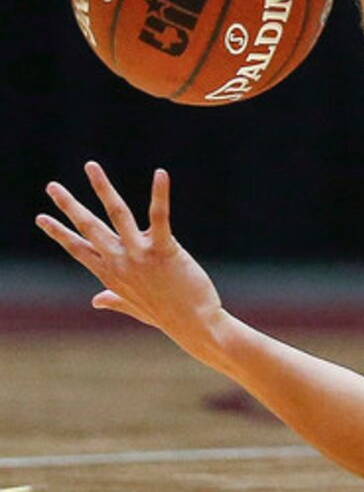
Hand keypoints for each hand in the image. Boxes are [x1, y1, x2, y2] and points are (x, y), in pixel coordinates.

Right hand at [37, 164, 225, 349]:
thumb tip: (96, 299)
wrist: (194, 325)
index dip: (59, 233)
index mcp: (111, 273)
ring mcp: (140, 255)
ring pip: (116, 214)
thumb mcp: (133, 306)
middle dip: (68, 206)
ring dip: (102, 188)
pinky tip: (160, 172)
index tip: (40, 217)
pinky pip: (160, 216)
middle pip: (88, 228)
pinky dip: (160, 193)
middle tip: (51, 186)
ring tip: (90, 167)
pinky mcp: (165, 250)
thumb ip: (114, 299)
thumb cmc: (167, 314)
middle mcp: (120, 262)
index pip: (78, 248)